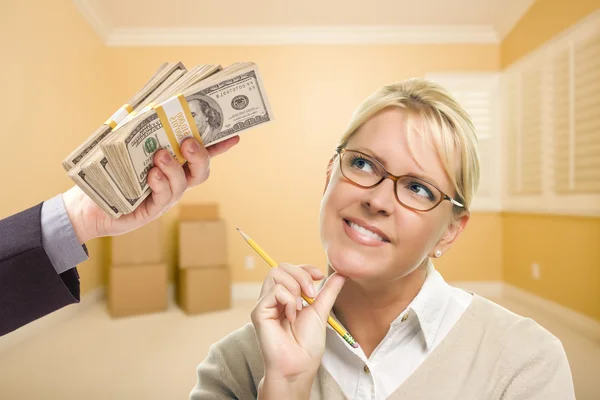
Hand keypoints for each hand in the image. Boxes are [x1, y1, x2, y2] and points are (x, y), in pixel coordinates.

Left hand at [63, 136, 239, 243]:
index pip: (202, 153)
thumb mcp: (123, 145)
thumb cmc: (107, 171)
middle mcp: (174, 180)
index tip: (234, 135)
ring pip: (183, 183)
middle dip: (199, 155)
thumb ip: (139, 130)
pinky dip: (161, 183)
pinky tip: (152, 175)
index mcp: (173, 163)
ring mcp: (165, 196)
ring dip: (175, 167)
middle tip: (187, 142)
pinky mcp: (152, 210)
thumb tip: (146, 106)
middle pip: (201, 170)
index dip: (219, 146)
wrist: (87, 203)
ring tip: (159, 156)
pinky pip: (164, 197)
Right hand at [251, 264, 346, 397]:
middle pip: (281, 267)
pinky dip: (288, 301)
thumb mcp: (321, 311)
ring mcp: (264, 304)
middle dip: (301, 275)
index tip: (319, 276)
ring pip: (275, 274)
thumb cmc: (307, 344)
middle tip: (311, 295)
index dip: (304, 268)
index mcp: (285, 297)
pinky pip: (275, 291)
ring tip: (300, 308)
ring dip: (295, 287)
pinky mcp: (259, 311)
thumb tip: (342, 274)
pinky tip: (291, 317)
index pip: (289, 269)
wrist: (299, 366)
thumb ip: (328, 291)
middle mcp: (272, 298)